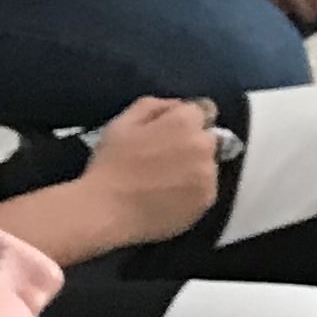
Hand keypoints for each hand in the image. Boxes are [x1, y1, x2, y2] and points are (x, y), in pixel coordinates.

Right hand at [80, 97, 219, 245]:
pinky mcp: (207, 199)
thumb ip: (154, 106)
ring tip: (164, 181)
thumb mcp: (123, 122)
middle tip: (163, 158)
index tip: (168, 133)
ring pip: (207, 164)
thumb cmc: (111, 164)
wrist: (108, 211)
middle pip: (207, 138)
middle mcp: (203, 145)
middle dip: (191, 143)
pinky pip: (205, 188)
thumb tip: (177, 106)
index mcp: (184, 122)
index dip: (184, 121)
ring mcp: (208, 174)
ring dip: (194, 167)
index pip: (202, 110)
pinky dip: (193, 190)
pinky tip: (169, 196)